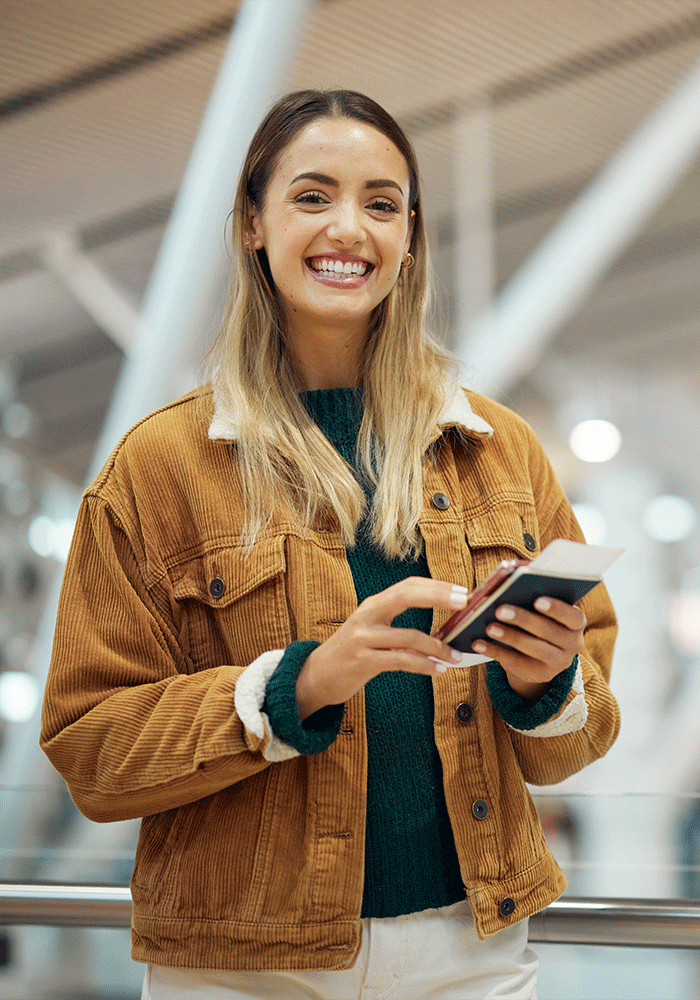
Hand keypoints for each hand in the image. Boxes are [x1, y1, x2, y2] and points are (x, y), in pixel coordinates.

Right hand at [296, 577, 466, 718]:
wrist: (316, 676)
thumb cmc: (352, 653)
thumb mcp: (371, 630)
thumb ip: (397, 624)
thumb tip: (440, 628)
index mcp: (373, 605)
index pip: (407, 586)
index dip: (435, 585)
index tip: (461, 590)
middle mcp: (367, 616)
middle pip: (406, 596)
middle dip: (438, 596)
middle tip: (464, 602)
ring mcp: (363, 638)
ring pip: (408, 636)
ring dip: (438, 647)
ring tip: (456, 656)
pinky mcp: (363, 661)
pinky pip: (401, 661)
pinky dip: (424, 665)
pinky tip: (438, 670)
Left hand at [471, 597, 586, 700]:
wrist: (542, 654)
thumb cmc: (540, 620)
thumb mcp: (543, 612)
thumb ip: (533, 600)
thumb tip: (506, 589)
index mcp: (576, 622)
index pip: (572, 616)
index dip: (556, 608)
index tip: (537, 600)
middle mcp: (573, 644)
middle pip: (549, 632)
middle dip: (523, 620)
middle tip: (500, 610)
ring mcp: (558, 662)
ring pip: (534, 649)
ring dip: (509, 637)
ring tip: (489, 628)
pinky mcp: (539, 674)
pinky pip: (516, 663)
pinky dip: (495, 652)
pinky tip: (479, 644)